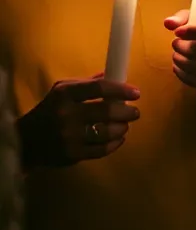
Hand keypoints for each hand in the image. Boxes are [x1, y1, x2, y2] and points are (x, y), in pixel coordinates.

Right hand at [16, 75, 140, 167]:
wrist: (26, 141)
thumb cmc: (49, 110)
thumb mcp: (62, 90)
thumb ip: (88, 83)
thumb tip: (115, 75)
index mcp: (65, 94)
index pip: (99, 88)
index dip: (121, 90)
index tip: (136, 93)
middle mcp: (66, 115)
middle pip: (107, 111)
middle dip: (128, 112)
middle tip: (135, 112)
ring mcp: (69, 136)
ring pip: (107, 132)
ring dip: (122, 128)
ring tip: (124, 125)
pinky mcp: (71, 155)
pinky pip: (101, 150)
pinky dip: (115, 143)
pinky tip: (118, 139)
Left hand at [166, 11, 195, 105]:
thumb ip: (184, 18)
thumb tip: (168, 23)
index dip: (192, 30)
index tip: (177, 32)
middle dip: (181, 46)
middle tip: (175, 44)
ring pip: (194, 65)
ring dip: (179, 59)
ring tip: (176, 54)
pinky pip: (192, 79)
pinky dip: (180, 72)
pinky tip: (179, 66)